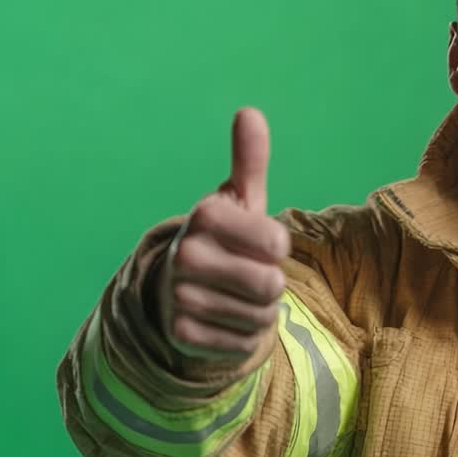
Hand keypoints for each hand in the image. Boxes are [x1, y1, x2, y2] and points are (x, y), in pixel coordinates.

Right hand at [158, 108, 290, 361]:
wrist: (182, 286)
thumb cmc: (227, 237)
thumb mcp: (241, 199)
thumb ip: (249, 160)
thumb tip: (249, 112)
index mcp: (205, 215)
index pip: (278, 243)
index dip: (277, 248)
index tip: (257, 243)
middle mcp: (186, 254)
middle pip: (271, 285)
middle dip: (271, 285)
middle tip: (248, 275)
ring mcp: (179, 295)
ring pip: (259, 317)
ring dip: (259, 313)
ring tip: (237, 297)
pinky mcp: (181, 333)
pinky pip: (241, 343)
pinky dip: (243, 337)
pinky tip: (224, 321)